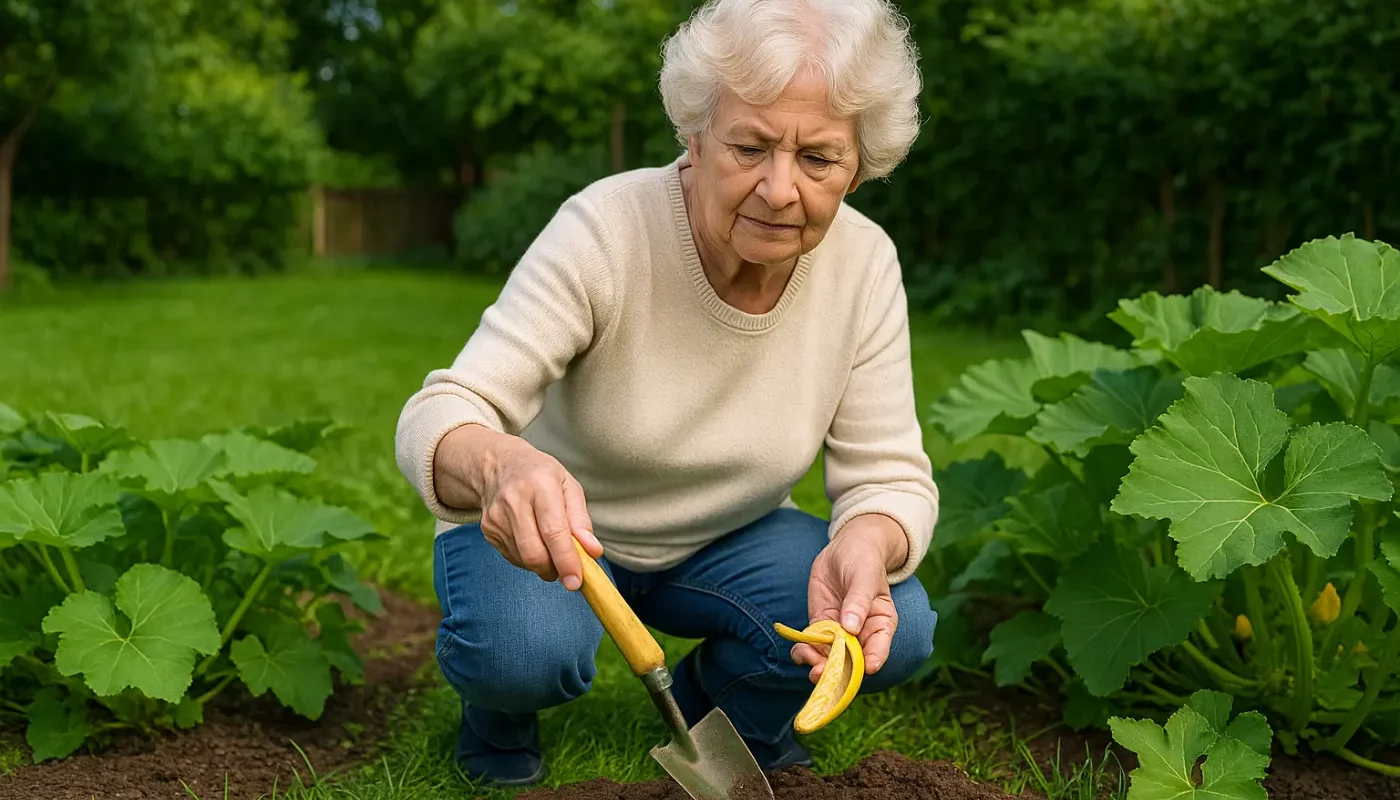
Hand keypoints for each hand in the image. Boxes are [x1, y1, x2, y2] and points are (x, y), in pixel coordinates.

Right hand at [437, 425, 601, 589]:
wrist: (497, 465)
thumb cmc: (540, 476)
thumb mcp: (568, 486)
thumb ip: (581, 520)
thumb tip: (592, 551)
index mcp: (540, 484)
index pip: (553, 531)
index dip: (566, 560)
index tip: (576, 581)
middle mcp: (513, 500)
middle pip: (534, 552)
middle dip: (555, 569)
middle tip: (568, 571)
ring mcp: (496, 517)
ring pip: (524, 559)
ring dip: (543, 565)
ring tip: (551, 549)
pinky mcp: (487, 530)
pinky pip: (513, 558)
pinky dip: (529, 559)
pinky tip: (533, 541)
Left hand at [790, 514, 907, 682]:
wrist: (846, 549)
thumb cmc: (864, 561)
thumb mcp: (864, 577)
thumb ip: (858, 601)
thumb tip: (851, 628)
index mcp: (881, 624)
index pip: (879, 649)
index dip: (872, 661)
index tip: (865, 668)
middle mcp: (862, 634)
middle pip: (851, 660)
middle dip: (837, 669)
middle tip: (820, 672)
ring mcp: (840, 632)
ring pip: (830, 656)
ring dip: (817, 663)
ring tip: (805, 658)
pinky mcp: (821, 625)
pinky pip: (813, 644)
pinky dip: (805, 651)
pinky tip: (799, 650)